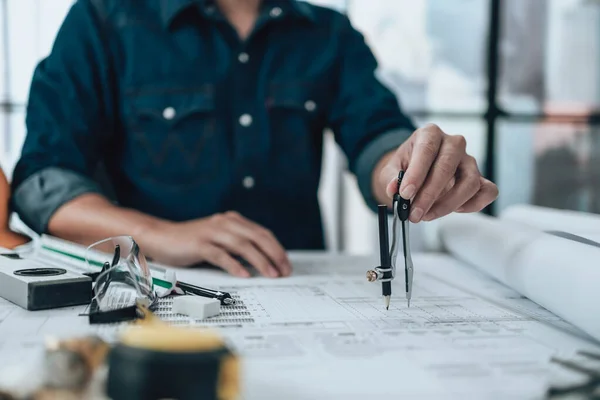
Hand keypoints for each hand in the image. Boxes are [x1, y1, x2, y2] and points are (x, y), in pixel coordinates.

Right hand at [146, 211, 290, 277]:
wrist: (161, 237)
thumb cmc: (191, 242)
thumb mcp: (219, 240)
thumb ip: (238, 246)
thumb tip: (262, 263)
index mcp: (232, 221)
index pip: (262, 233)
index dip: (277, 249)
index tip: (286, 265)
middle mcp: (225, 223)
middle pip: (257, 237)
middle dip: (274, 254)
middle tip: (284, 271)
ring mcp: (212, 232)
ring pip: (242, 245)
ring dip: (259, 260)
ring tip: (270, 274)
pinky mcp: (199, 244)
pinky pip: (220, 254)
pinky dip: (234, 265)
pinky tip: (243, 274)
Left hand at [378, 124, 498, 221]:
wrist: (415, 174)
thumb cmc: (405, 169)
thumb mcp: (390, 170)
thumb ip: (391, 178)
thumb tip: (394, 187)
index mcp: (430, 134)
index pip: (426, 150)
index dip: (416, 174)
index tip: (405, 194)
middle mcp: (453, 144)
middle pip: (447, 166)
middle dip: (429, 194)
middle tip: (414, 213)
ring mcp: (469, 161)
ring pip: (469, 182)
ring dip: (448, 204)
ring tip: (427, 215)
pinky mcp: (479, 178)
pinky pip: (487, 191)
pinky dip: (473, 204)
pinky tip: (455, 210)